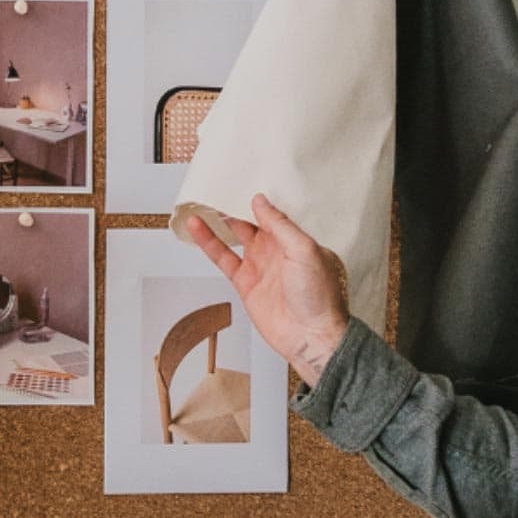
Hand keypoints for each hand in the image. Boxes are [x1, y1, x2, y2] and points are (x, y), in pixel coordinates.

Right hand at [186, 193, 349, 385]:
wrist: (311, 336)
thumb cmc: (320, 297)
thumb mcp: (305, 250)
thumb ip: (280, 225)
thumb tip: (261, 201)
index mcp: (296, 240)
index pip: (273, 212)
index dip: (257, 198)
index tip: (241, 180)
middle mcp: (277, 250)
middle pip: (251, 221)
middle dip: (236, 205)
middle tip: (218, 187)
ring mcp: (260, 266)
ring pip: (234, 236)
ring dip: (218, 221)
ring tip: (202, 202)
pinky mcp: (245, 282)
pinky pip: (222, 257)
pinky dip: (208, 242)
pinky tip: (198, 228)